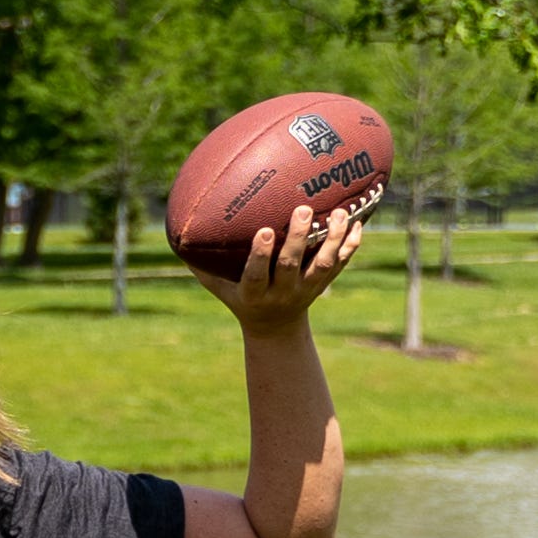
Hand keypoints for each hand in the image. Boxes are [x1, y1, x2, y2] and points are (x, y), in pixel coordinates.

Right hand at [196, 203, 363, 331]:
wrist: (275, 328)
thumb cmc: (241, 300)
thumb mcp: (220, 289)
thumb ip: (203, 267)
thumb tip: (179, 236)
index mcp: (255, 294)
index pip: (257, 275)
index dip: (260, 255)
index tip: (263, 232)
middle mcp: (283, 293)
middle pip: (293, 265)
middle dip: (299, 238)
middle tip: (302, 209)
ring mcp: (307, 289)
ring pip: (324, 264)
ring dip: (333, 239)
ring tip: (340, 213)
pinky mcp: (324, 284)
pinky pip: (342, 264)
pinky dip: (351, 245)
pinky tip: (358, 222)